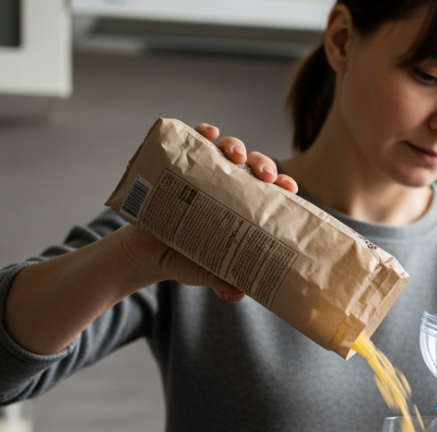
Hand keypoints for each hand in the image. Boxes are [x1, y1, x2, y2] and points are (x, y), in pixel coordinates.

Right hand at [108, 123, 301, 302]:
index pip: (271, 192)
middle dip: (263, 164)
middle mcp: (228, 187)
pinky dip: (202, 133)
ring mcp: (204, 173)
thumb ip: (223, 281)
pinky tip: (209, 134)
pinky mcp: (178, 165)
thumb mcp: (207, 272)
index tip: (289, 188)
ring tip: (235, 155)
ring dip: (235, 146)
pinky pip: (193, 142)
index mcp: (244, 208)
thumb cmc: (187, 260)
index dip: (283, 186)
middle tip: (264, 174)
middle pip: (253, 167)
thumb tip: (236, 293)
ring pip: (227, 150)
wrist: (148, 254)